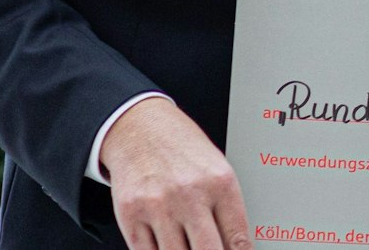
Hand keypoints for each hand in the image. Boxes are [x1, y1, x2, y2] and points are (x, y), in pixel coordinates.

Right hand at [100, 98, 251, 249]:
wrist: (140, 130)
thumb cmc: (182, 150)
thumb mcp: (217, 170)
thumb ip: (226, 208)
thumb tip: (236, 246)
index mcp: (220, 183)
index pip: (237, 237)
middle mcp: (190, 194)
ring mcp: (158, 206)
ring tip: (188, 246)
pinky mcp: (131, 214)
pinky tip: (166, 246)